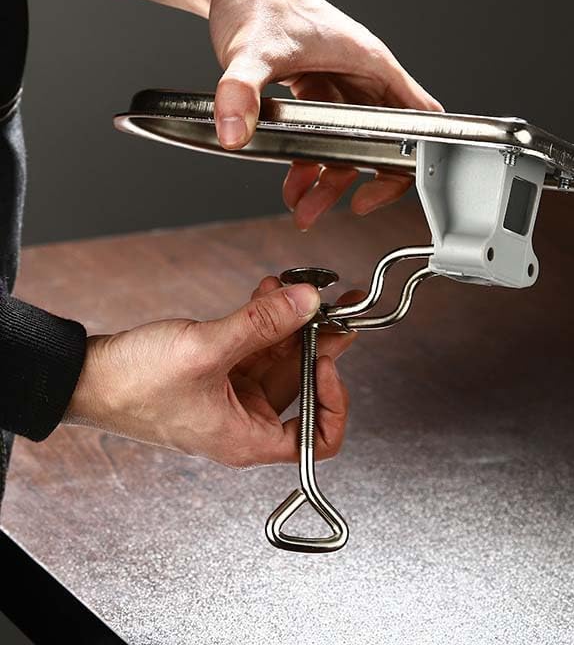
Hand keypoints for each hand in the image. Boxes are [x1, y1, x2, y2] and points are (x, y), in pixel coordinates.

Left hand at [55, 0, 440, 226]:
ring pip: (351, 146)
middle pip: (382, 141)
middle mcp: (362, 78)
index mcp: (369, 63)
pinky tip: (291, 181)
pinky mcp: (320, 93)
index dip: (413, 155)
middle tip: (341, 207)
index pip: (417, 116)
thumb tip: (235, 133)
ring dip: (330, 180)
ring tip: (302, 206)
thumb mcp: (250, 49)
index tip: (386, 182)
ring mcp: (342, 87)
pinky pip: (324, 138)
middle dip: (362, 180)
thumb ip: (241, 91)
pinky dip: (310, 163)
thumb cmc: (258, 0)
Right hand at [64, 277, 355, 467]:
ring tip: (297, 288)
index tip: (328, 361)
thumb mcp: (205, 350)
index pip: (316, 439)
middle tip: (335, 308)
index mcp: (248, 437)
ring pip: (280, 356)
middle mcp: (246, 419)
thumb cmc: (132, 387)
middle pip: (302, 383)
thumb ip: (262, 323)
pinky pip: (256, 343)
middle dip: (319, 342)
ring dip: (291, 320)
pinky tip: (269, 291)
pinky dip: (264, 318)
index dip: (334, 402)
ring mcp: (233, 392)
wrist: (85, 376)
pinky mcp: (219, 369)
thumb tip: (308, 301)